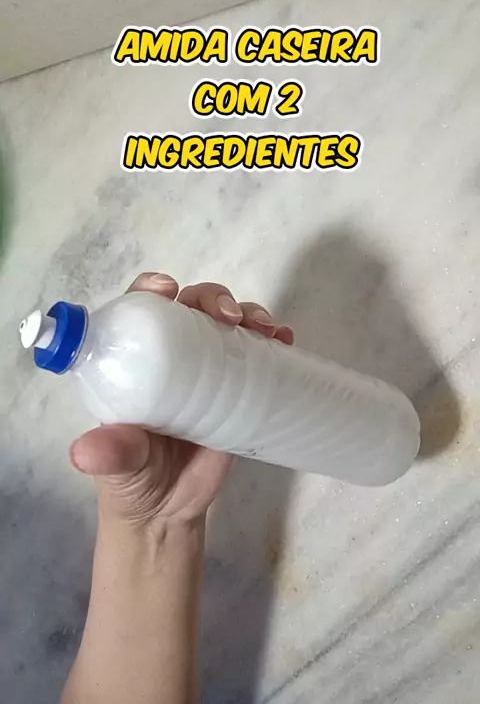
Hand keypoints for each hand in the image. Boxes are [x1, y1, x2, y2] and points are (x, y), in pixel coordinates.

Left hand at [69, 273, 293, 530]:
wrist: (171, 512)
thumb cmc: (132, 481)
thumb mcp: (118, 466)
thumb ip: (109, 456)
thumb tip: (85, 453)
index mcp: (134, 363)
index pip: (138, 311)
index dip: (150, 289)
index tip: (167, 289)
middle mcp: (169, 356)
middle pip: (188, 305)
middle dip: (211, 296)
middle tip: (228, 315)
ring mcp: (207, 367)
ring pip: (226, 320)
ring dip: (248, 311)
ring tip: (266, 329)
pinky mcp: (239, 385)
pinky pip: (255, 350)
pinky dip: (271, 336)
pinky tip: (284, 339)